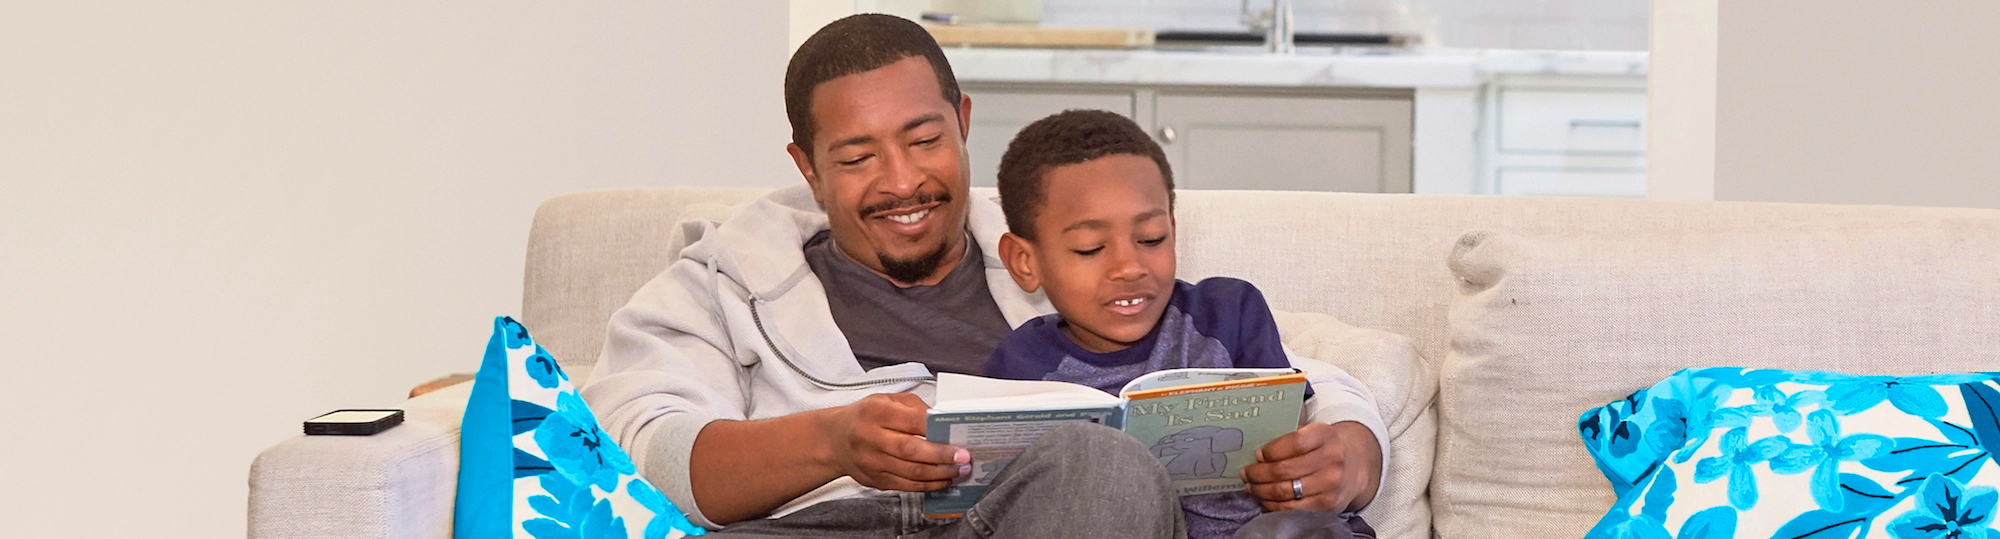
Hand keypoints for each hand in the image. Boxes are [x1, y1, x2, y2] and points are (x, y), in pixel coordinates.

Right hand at [818, 393, 969, 491]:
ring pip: (910, 472)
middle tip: (963, 458)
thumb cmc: (866, 416)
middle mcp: (870, 437)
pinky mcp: (875, 480)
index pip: (910, 420)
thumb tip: (943, 421)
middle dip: (941, 455)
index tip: (957, 435)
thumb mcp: (887, 400)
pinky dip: (927, 485)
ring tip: (959, 470)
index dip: (935, 429)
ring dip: (939, 473)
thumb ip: (914, 408)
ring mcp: (871, 462)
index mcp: (875, 412)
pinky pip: (905, 486)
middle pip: (910, 450)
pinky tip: (942, 480)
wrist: (835, 440)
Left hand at [1240, 421, 1381, 512]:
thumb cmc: (1323, 448)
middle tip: (1246, 473)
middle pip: (1284, 470)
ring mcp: (1331, 485)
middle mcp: (1332, 459)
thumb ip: (1290, 437)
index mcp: (1325, 435)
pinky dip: (1273, 505)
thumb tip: (1256, 452)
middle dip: (1258, 473)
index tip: (1257, 455)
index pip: (1293, 442)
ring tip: (1252, 486)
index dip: (1270, 450)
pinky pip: (1292, 508)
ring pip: (1285, 491)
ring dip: (1261, 490)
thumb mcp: (1314, 433)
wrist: (1354, 468)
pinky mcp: (1327, 506)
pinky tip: (1265, 499)